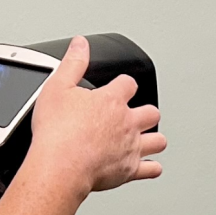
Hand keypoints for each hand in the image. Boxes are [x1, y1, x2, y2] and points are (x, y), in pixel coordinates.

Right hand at [25, 36, 165, 196]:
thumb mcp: (57, 87)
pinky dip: (152, 168)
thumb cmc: (56, 132)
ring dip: (154, 138)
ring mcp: (131, 147)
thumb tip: (80, 44)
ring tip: (146, 139)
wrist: (60, 166)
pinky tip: (149, 167)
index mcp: (111, 100)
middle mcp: (127, 123)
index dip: (124, 85)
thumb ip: (73, 63)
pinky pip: (152, 169)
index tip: (119, 88)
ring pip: (158, 140)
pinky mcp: (130, 170)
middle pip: (151, 112)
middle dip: (145, 112)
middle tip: (135, 115)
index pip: (128, 84)